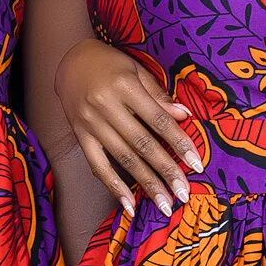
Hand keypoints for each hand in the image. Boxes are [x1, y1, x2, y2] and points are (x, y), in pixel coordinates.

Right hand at [55, 37, 201, 216]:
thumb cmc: (110, 64)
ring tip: (164, 204)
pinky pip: (97, 165)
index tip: (196, 165)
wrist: (69, 61)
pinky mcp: (80, 136)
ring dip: (146, 184)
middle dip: (165, 171)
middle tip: (184, 194)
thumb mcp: (137, 71)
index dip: (179, 143)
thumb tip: (185, 116)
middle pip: (142, 144)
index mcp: (125, 86)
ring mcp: (91, 123)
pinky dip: (114, 187)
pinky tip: (129, 204)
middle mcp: (106, 106)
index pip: (158, 120)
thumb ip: (159, 96)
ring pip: (123, 159)